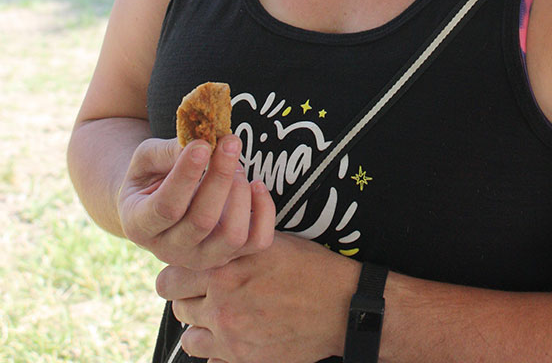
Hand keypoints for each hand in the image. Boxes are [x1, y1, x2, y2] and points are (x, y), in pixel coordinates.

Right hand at [118, 135, 274, 268]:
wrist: (158, 201)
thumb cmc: (152, 175)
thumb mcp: (147, 158)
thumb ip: (168, 152)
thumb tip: (203, 144)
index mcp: (140, 224)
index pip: (166, 207)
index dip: (186, 175)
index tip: (203, 144)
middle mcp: (169, 250)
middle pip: (202, 221)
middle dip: (220, 176)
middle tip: (229, 142)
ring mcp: (202, 257)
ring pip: (232, 236)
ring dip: (240, 193)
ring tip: (237, 167)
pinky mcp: (230, 255)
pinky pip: (258, 240)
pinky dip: (264, 211)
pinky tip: (256, 185)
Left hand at [156, 232, 358, 362]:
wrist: (341, 305)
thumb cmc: (308, 266)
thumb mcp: (269, 242)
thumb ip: (233, 244)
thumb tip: (211, 240)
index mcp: (224, 268)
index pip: (170, 276)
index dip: (178, 273)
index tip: (187, 273)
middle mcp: (221, 303)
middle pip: (176, 305)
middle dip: (186, 298)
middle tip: (203, 293)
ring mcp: (230, 336)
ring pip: (189, 337)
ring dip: (200, 326)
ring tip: (219, 316)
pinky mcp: (243, 360)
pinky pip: (210, 361)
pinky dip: (217, 351)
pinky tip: (235, 336)